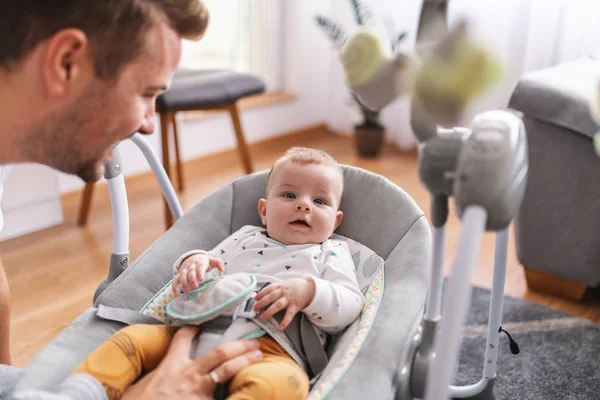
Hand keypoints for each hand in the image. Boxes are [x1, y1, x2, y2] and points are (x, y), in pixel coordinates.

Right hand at [121, 326, 262, 399]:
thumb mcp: (140, 386)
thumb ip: (154, 376)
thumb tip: (153, 377)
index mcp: (171, 365)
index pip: (182, 339)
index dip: (191, 330)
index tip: (198, 326)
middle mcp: (189, 374)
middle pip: (220, 353)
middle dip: (238, 345)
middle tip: (253, 341)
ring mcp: (200, 390)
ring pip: (227, 371)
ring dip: (244, 361)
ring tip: (257, 356)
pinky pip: (221, 396)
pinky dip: (232, 392)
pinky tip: (245, 389)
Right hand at [173, 254, 223, 292]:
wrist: (192, 257)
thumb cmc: (204, 262)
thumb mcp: (211, 261)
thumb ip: (218, 263)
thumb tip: (222, 269)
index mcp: (200, 262)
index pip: (200, 266)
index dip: (200, 272)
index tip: (201, 279)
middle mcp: (191, 265)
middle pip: (190, 272)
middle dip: (192, 279)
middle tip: (195, 287)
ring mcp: (184, 270)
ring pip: (182, 276)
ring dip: (183, 283)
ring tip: (187, 291)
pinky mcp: (179, 274)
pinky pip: (175, 280)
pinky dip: (174, 286)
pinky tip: (176, 294)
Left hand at [253, 278, 315, 329]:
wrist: (310, 288)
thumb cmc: (296, 286)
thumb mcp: (285, 284)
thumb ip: (276, 288)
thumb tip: (264, 294)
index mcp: (280, 286)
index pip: (268, 288)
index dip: (261, 293)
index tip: (255, 298)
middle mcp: (283, 292)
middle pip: (270, 297)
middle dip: (261, 303)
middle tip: (255, 309)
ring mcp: (289, 299)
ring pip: (277, 305)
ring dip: (269, 311)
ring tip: (263, 317)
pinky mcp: (295, 306)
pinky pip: (289, 314)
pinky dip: (285, 321)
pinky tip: (281, 326)